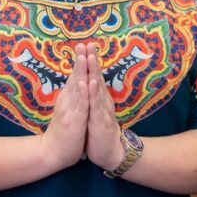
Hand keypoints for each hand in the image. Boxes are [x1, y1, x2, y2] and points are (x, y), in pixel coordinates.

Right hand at [40, 42, 90, 170]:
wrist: (53, 152)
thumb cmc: (64, 131)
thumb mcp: (69, 109)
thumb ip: (73, 96)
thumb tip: (77, 82)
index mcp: (68, 97)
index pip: (75, 75)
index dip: (80, 61)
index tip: (85, 45)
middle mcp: (67, 100)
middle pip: (75, 76)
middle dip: (80, 60)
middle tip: (83, 43)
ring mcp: (69, 109)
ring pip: (77, 87)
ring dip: (80, 71)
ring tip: (84, 56)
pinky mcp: (73, 120)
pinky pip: (80, 105)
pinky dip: (83, 93)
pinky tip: (85, 83)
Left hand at [82, 42, 124, 170]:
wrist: (111, 152)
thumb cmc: (100, 131)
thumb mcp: (95, 111)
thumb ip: (93, 97)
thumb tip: (88, 83)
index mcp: (99, 98)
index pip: (94, 76)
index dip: (90, 61)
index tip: (86, 45)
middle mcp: (102, 101)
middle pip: (97, 77)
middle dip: (93, 60)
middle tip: (89, 44)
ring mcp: (102, 110)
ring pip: (97, 88)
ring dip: (94, 72)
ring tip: (90, 58)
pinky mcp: (100, 121)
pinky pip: (95, 106)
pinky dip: (93, 94)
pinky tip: (90, 84)